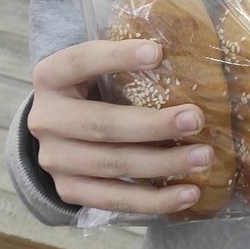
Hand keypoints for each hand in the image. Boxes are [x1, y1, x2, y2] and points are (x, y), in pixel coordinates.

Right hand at [27, 39, 213, 215]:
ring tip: (203, 158)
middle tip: (196, 119)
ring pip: (112, 164)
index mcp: (50, 77)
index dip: (116, 57)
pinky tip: (188, 193)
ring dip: (163, 164)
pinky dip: (154, 200)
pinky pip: (114, 199)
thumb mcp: (94, 67)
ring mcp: (54, 159)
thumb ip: (125, 60)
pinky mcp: (68, 190)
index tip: (157, 53)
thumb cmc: (90, 88)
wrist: (56, 129)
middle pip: (102, 124)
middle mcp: (46, 119)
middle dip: (153, 125)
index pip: (81, 61)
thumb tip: (183, 48)